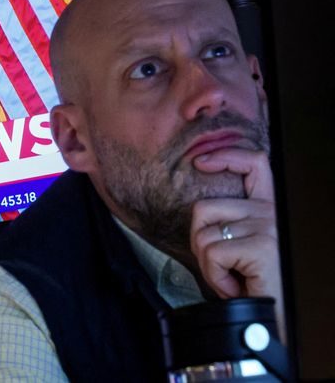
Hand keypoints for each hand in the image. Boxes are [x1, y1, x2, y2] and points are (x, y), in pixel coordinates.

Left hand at [190, 148, 284, 337]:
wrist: (276, 318)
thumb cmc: (260, 286)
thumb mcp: (245, 248)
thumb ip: (233, 225)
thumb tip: (201, 216)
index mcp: (269, 209)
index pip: (254, 164)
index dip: (226, 156)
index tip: (201, 162)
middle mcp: (270, 213)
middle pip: (204, 209)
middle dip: (198, 242)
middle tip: (218, 266)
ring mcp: (267, 227)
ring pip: (202, 235)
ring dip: (207, 265)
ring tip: (230, 278)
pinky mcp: (260, 246)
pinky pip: (212, 255)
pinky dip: (215, 277)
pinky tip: (234, 287)